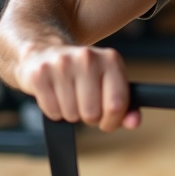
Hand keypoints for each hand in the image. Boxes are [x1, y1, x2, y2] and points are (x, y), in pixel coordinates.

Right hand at [15, 44, 139, 131]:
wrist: (44, 52)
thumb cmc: (82, 73)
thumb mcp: (109, 83)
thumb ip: (126, 106)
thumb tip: (134, 122)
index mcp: (110, 59)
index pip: (116, 105)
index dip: (112, 121)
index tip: (106, 120)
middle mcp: (87, 58)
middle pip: (92, 113)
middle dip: (89, 117)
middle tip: (84, 104)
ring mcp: (62, 64)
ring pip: (71, 114)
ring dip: (71, 114)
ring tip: (69, 96)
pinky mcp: (40, 74)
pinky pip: (52, 112)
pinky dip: (54, 111)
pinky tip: (55, 95)